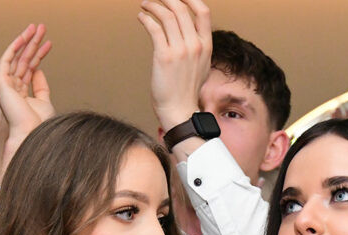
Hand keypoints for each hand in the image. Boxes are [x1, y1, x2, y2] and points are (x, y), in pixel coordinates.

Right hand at [0, 23, 53, 173]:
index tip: (49, 43)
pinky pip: (6, 61)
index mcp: (20, 95)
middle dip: (33, 44)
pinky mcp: (1, 84)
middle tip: (42, 27)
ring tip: (37, 27)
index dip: (39, 55)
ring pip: (16, 58)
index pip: (29, 69)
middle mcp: (11, 90)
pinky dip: (14, 48)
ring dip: (26, 41)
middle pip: (23, 61)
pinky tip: (24, 37)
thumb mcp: (44, 102)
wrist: (32, 134)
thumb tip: (38, 70)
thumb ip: (41, 87)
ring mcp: (4, 87)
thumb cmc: (40, 125)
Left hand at [138, 0, 210, 131]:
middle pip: (182, 9)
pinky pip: (154, 28)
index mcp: (206, 46)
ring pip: (167, 15)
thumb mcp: (201, 67)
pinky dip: (146, 18)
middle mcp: (195, 45)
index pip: (203, 12)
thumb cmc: (186, 92)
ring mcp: (180, 50)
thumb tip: (189, 34)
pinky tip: (141, 17)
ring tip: (145, 4)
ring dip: (154, 5)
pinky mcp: (164, 56)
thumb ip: (198, 48)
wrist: (179, 112)